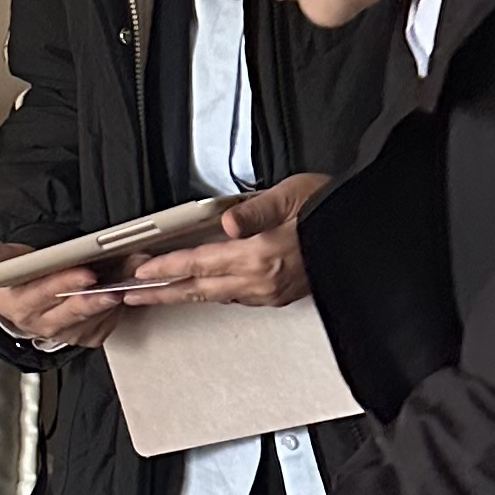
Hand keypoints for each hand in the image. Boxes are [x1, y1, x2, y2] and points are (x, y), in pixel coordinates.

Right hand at [0, 233, 119, 347]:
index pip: (40, 294)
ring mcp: (64, 333)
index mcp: (17, 303)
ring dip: (111, 299)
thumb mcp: (2, 259)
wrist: (27, 302)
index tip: (83, 272)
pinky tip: (123, 291)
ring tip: (127, 279)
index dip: (61, 283)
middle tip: (114, 282)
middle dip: (92, 295)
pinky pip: (104, 326)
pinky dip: (117, 309)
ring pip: (91, 318)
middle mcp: (40, 322)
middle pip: (69, 310)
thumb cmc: (20, 278)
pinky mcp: (84, 337)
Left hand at [114, 173, 327, 307]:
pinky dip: (211, 294)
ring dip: (183, 295)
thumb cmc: (331, 212)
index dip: (166, 269)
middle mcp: (261, 280)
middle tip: (130, 295)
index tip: (141, 273)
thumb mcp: (291, 195)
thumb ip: (254, 211)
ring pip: (214, 297)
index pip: (199, 263)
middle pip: (198, 290)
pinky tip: (202, 289)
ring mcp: (269, 292)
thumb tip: (226, 222)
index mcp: (260, 254)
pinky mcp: (278, 296)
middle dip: (161, 293)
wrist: (364, 238)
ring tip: (157, 294)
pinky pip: (235, 298)